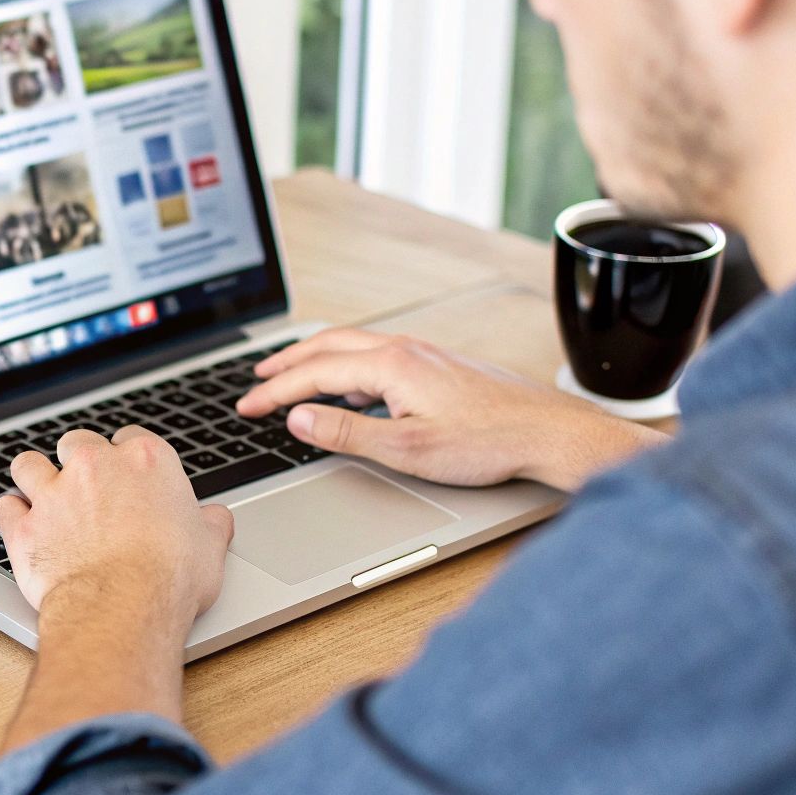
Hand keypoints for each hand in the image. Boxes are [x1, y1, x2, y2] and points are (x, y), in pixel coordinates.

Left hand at [0, 426, 234, 622]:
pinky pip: (5, 507)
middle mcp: (95, 466)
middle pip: (77, 443)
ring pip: (29, 464)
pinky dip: (11, 515)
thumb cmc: (170, 579)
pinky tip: (20, 524)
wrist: (123, 609)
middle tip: (87, 489)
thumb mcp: (210, 547)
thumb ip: (210, 523)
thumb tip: (215, 519)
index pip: (130, 438)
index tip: (128, 476)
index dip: (127, 458)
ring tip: (41, 494)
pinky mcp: (24, 526)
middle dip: (79, 462)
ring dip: (34, 477)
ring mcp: (54, 493)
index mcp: (145, 461)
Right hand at [237, 328, 666, 491]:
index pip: (314, 372)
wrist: (548, 433)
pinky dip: (346, 365)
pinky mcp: (439, 366)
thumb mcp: (407, 448)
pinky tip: (350, 389)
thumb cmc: (488, 443)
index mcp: (391, 364)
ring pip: (353, 346)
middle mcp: (405, 349)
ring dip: (316, 359)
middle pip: (328, 345)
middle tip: (256, 382)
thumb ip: (346, 433)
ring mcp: (424, 354)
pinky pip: (376, 355)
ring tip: (291, 377)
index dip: (275, 392)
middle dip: (287, 363)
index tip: (247, 406)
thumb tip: (298, 418)